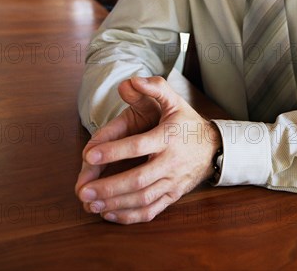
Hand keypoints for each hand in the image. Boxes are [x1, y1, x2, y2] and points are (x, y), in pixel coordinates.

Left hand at [74, 76, 220, 223]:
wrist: (213, 147)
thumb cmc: (187, 123)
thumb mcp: (174, 100)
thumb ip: (153, 88)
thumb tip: (130, 81)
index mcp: (169, 137)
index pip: (139, 146)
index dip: (115, 151)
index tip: (90, 154)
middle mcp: (172, 161)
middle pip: (139, 179)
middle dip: (109, 187)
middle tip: (83, 191)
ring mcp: (173, 181)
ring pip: (143, 198)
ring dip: (115, 204)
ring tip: (91, 204)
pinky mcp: (173, 195)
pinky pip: (151, 210)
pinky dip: (129, 216)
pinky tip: (109, 213)